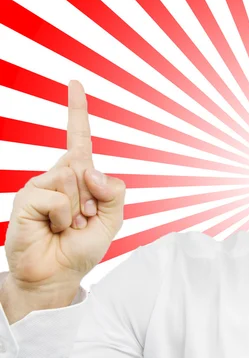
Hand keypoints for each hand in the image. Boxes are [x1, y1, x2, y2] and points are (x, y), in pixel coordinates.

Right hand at [4, 80, 125, 291]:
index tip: (75, 82)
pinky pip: (58, 197)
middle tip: (83, 221)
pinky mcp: (26, 198)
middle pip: (86, 166)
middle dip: (94, 200)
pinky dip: (64, 217)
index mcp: (79, 176)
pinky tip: (54, 228)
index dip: (77, 110)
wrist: (59, 274)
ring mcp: (40, 185)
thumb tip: (90, 169)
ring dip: (79, 210)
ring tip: (68, 226)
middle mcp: (58, 176)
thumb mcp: (112, 219)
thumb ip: (114, 191)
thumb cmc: (82, 246)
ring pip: (73, 180)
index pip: (78, 138)